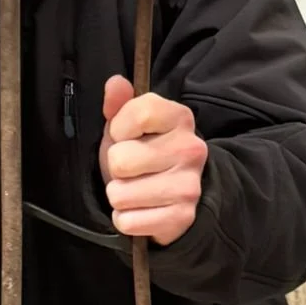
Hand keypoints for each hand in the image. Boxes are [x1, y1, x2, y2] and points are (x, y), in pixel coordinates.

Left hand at [99, 75, 207, 245]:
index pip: (139, 114)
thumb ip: (119, 103)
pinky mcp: (181, 217)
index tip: (124, 137)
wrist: (174, 197)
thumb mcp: (128, 126)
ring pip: (119, 193)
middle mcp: (191, 149)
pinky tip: (141, 210)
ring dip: (119, 195)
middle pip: (121, 159)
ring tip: (135, 189)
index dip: (119, 128)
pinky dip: (126, 219)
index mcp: (179, 118)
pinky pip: (127, 221)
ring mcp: (189, 186)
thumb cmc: (143, 154)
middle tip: (131, 169)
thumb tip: (115, 84)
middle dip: (116, 167)